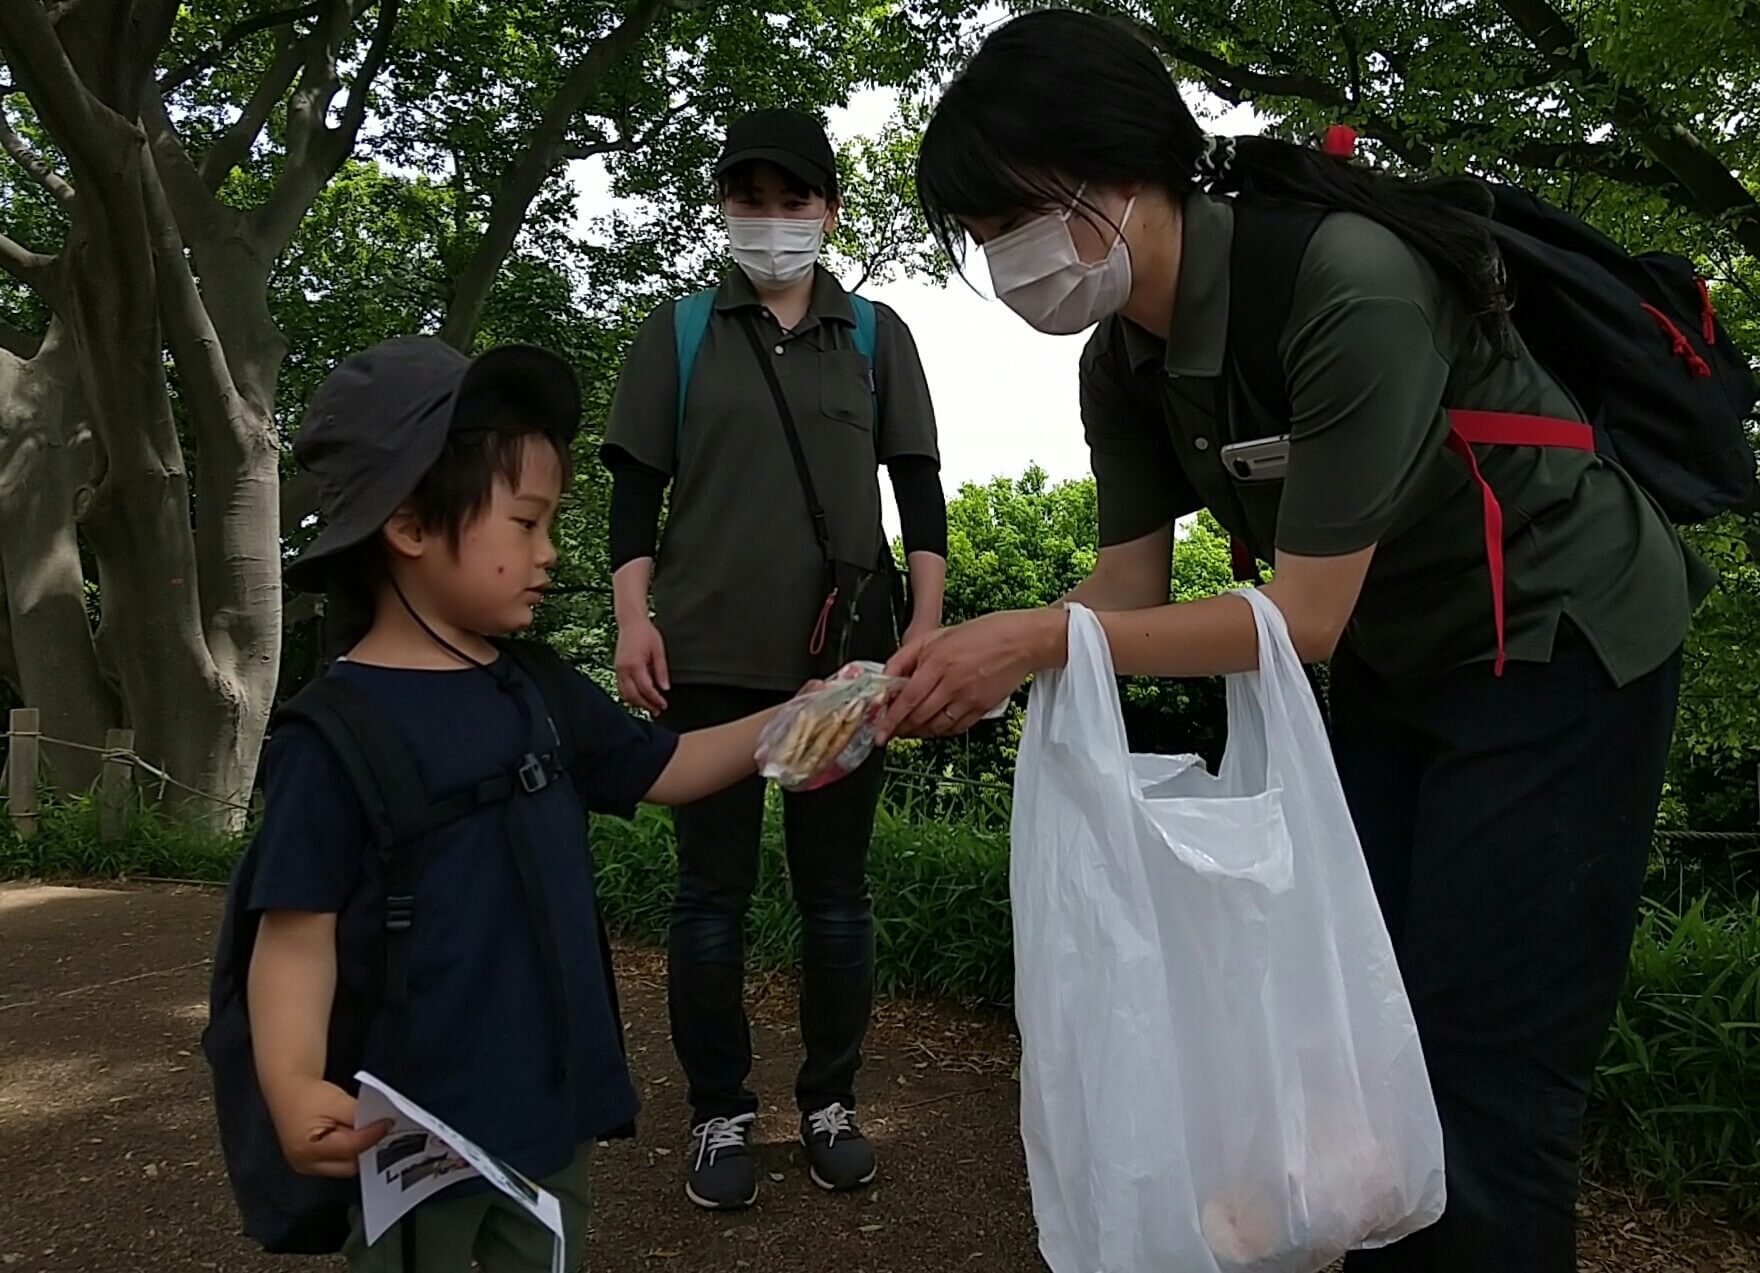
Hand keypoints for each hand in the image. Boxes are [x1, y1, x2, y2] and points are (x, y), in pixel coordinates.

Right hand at [266, 1078, 392, 1178]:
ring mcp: (306, 1167)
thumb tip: (382, 1124)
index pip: (350, 1147)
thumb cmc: (308, 1094)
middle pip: (349, 1165)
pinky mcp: (311, 1164)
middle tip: (382, 1130)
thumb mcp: (336, 1100)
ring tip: (369, 1133)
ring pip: (345, 1167)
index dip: (372, 1135)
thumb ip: (358, 1114)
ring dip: (359, 1151)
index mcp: (307, 1149)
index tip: (389, 1123)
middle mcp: (305, 1164)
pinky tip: (357, 1138)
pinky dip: (350, 1152)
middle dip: (366, 1148)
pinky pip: (338, 1163)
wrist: (287, 1091)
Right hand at [615, 616, 669, 713]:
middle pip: (634, 695)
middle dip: (646, 705)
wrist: (631, 622)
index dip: (655, 699)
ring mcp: (618, 669)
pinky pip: (621, 687)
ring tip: (649, 706)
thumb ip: (661, 671)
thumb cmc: (646, 633)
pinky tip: (638, 697)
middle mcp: (624, 669)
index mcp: (635, 664)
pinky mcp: (617, 668)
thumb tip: (665, 688)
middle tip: (657, 710)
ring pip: (625, 693)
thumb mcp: (659, 651)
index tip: (663, 705)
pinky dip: (629, 695)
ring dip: (637, 703)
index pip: (646, 689)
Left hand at [877, 609, 1064, 742]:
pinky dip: (940, 731)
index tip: (879, 731)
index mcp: (939, 661)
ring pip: (935, 727)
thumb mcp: (937, 634)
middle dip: (900, 729)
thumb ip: (907, 656)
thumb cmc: (983, 633)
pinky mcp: (981, 708)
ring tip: (909, 729)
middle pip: (919, 717)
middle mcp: (952, 683)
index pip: (907, 698)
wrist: (1021, 641)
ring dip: (919, 732)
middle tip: (889, 731)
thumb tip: (886, 676)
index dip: (890, 719)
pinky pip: (955, 728)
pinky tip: (933, 725)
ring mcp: (968, 698)